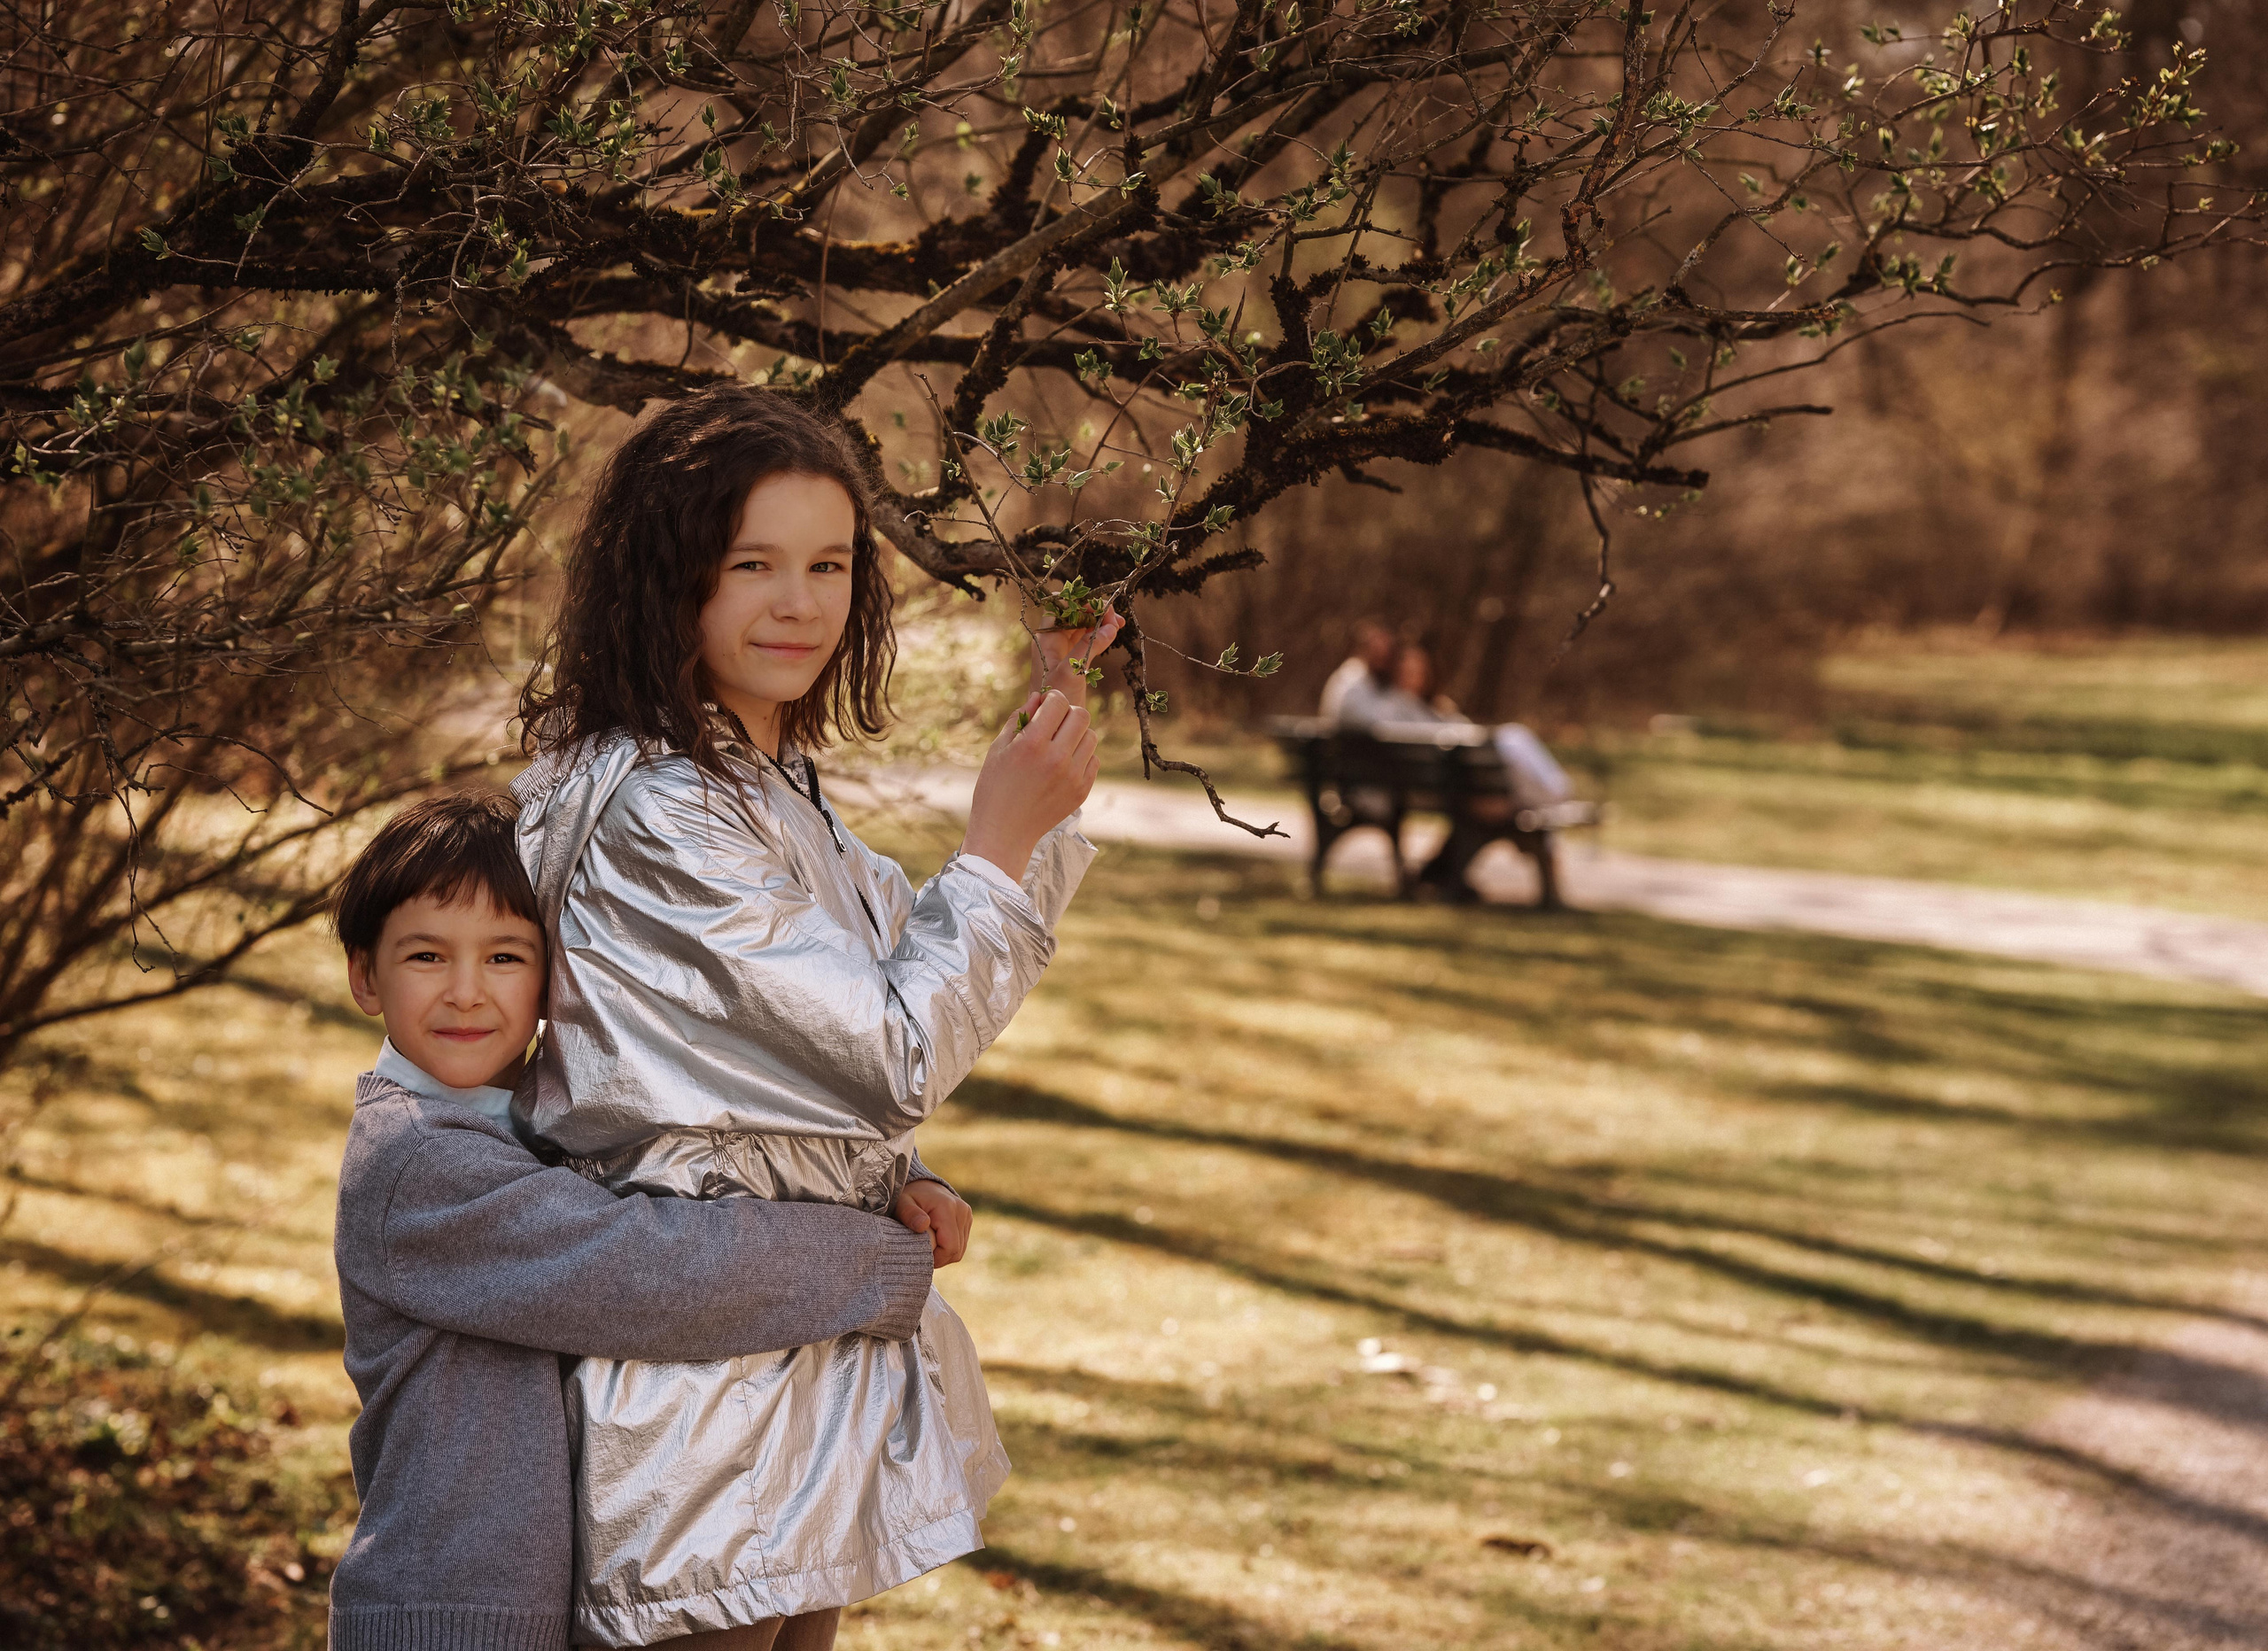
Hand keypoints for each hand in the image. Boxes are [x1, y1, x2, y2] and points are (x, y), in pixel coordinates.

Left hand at [894, 1179, 972, 1266]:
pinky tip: (935, 1242)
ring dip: (944, 1254)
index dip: (936, 1258)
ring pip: (960, 1250)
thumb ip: (910, 1215)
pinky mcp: (967, 1218)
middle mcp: (962, 1210)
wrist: (920, 1184)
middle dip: (939, 1258)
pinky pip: (961, 1243)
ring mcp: (966, 1214)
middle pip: (957, 1251)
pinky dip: (949, 1248)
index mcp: (947, 1207)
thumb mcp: (902, 1204)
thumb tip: (923, 1225)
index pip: (950, 1247)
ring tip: (928, 1246)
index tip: (920, 1256)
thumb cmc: (908, 1197)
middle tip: (922, 1254)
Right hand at [961, 688, 1099, 875]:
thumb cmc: (995, 787)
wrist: (1005, 832)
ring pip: (1091, 737)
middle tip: (1054, 723)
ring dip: (1077, 734)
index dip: (1052, 698)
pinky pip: (1094, 760)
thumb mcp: (998, 749)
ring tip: (1059, 744)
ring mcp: (1073, 777)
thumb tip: (1039, 697)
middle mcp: (1057, 759)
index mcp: (1033, 744)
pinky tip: (1063, 763)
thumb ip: (1019, 718)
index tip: (1044, 706)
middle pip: (1081, 716)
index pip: (1059, 702)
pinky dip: (1081, 756)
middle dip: (1067, 713)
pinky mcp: (1081, 791)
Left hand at [1030, 604, 1124, 709]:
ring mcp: (1063, 652)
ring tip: (1119, 623)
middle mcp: (1052, 642)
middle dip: (1093, 611)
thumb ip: (1089, 646)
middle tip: (1114, 616)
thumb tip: (1110, 627)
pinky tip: (1112, 634)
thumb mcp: (1072, 670)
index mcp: (1045, 639)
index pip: (1060, 607)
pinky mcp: (1073, 662)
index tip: (1099, 606)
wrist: (1053, 725)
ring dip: (1099, 622)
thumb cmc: (1055, 697)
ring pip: (1082, 627)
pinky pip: (1086, 641)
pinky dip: (1099, 635)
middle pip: (1073, 615)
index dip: (1078, 602)